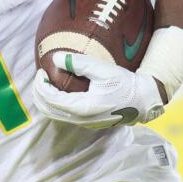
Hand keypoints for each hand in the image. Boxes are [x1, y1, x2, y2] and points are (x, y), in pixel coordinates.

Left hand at [33, 52, 164, 128]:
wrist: (144, 101)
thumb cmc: (125, 84)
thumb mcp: (103, 70)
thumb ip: (78, 63)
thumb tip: (55, 58)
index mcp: (83, 108)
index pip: (50, 99)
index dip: (41, 85)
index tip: (42, 71)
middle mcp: (81, 120)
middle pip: (47, 110)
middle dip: (38, 93)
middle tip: (41, 76)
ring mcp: (84, 123)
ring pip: (53, 115)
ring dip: (45, 99)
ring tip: (46, 83)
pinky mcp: (87, 122)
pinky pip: (62, 116)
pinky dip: (54, 104)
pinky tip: (58, 90)